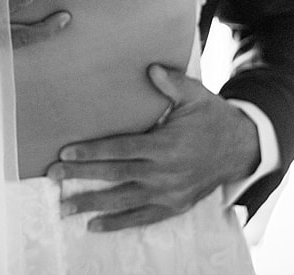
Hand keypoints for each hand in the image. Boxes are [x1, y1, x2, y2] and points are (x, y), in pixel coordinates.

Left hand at [46, 64, 258, 231]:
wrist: (241, 149)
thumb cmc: (213, 118)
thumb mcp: (196, 95)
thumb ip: (172, 83)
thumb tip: (151, 68)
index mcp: (166, 145)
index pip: (120, 149)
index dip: (92, 152)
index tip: (66, 152)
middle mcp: (164, 173)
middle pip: (115, 175)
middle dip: (81, 176)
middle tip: (52, 177)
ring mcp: (168, 193)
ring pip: (123, 200)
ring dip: (92, 204)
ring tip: (65, 207)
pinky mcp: (173, 206)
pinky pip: (141, 218)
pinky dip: (117, 223)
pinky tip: (94, 225)